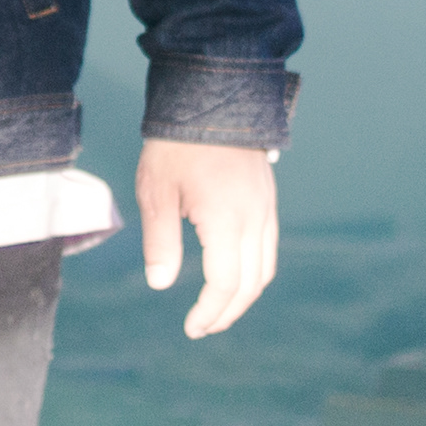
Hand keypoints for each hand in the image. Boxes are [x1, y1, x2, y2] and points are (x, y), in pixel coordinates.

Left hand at [137, 139, 277, 338]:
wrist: (211, 98)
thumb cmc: (176, 146)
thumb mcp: (157, 192)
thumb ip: (161, 241)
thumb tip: (160, 284)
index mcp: (226, 220)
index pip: (225, 283)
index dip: (209, 311)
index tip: (191, 327)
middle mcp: (255, 218)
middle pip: (251, 284)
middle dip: (227, 312)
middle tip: (203, 327)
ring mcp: (266, 208)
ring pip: (264, 268)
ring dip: (244, 296)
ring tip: (218, 309)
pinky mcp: (267, 199)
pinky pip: (268, 247)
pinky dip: (253, 272)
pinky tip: (233, 275)